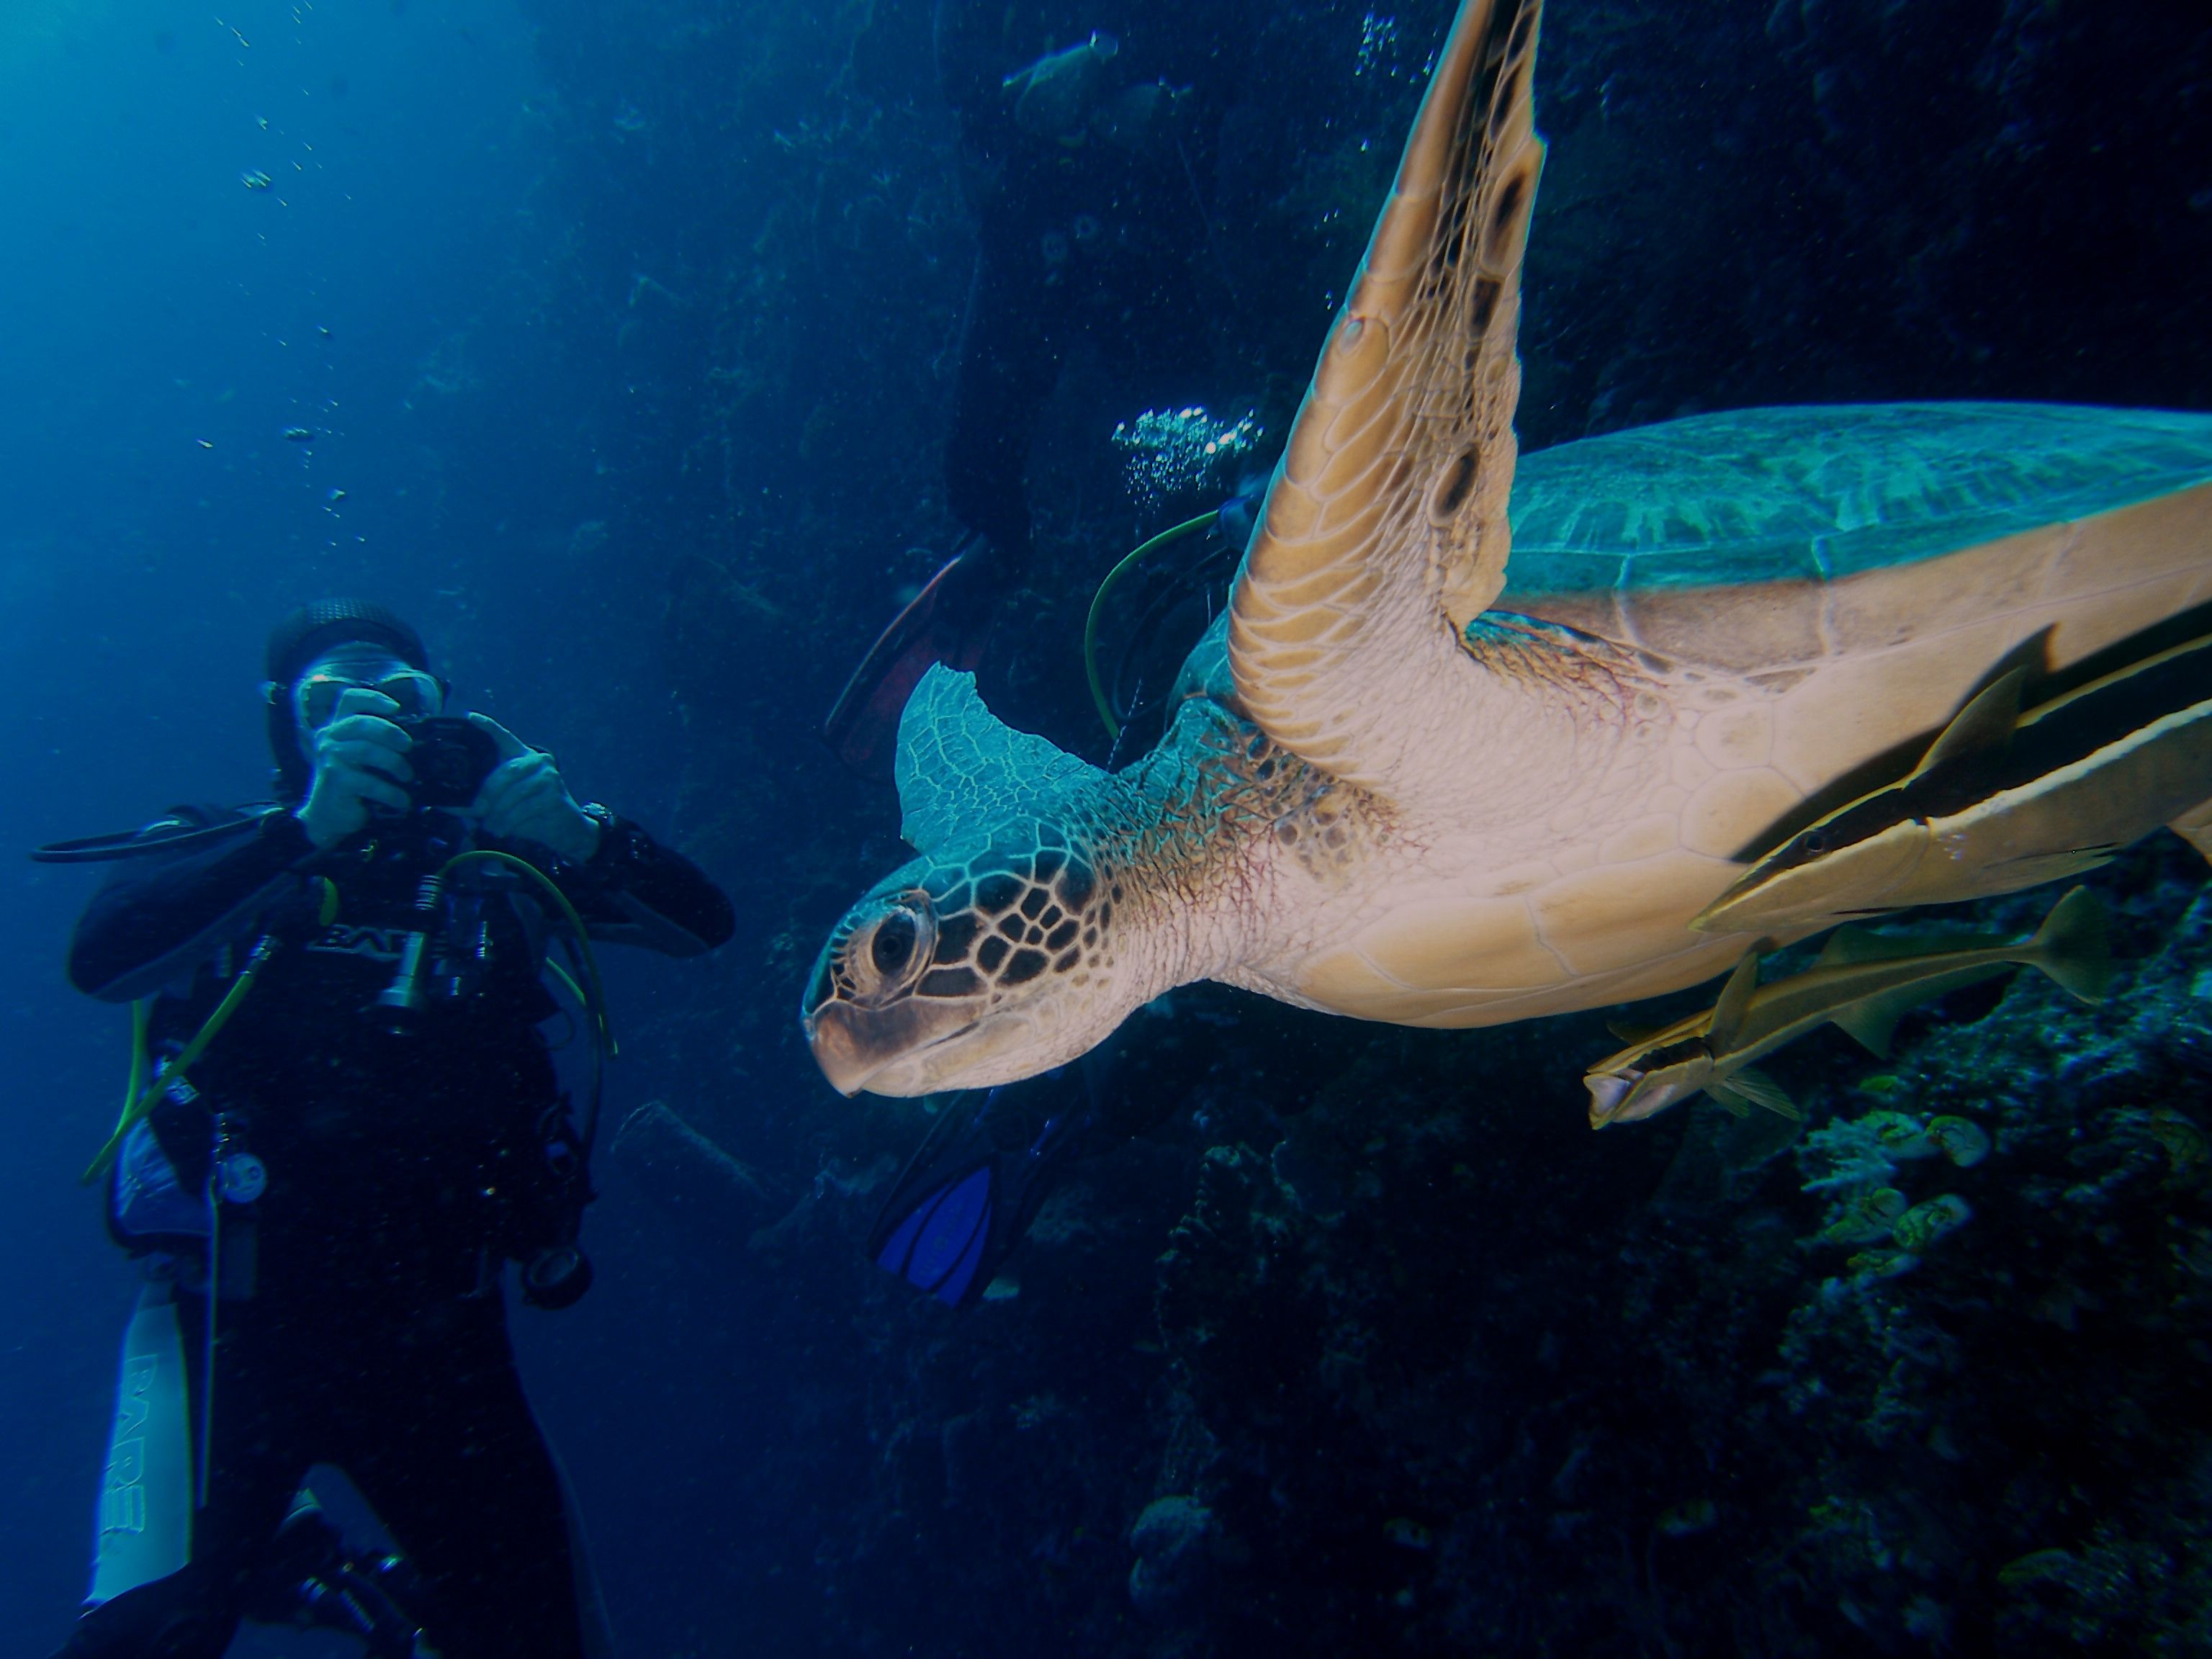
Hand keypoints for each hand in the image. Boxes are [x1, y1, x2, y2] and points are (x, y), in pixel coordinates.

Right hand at [295, 688, 412, 848]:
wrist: (326, 817)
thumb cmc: (350, 783)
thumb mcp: (359, 757)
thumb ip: (374, 742)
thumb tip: (412, 739)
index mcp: (336, 728)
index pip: (349, 700)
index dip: (373, 698)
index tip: (397, 708)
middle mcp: (329, 739)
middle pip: (362, 723)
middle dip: (391, 733)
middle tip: (409, 747)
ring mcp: (330, 758)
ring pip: (368, 751)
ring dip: (395, 764)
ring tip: (407, 776)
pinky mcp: (335, 780)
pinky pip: (370, 782)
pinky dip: (391, 792)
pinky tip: (402, 801)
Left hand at [465, 714, 600, 863]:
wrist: (562, 830)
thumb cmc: (529, 814)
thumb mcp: (500, 806)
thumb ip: (477, 801)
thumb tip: (444, 804)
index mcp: (521, 757)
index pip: (504, 736)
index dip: (487, 726)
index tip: (470, 718)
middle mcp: (537, 761)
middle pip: (506, 771)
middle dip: (487, 793)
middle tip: (477, 811)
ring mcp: (548, 776)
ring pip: (514, 792)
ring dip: (497, 813)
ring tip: (490, 826)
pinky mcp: (554, 795)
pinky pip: (524, 808)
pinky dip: (508, 822)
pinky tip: (502, 830)